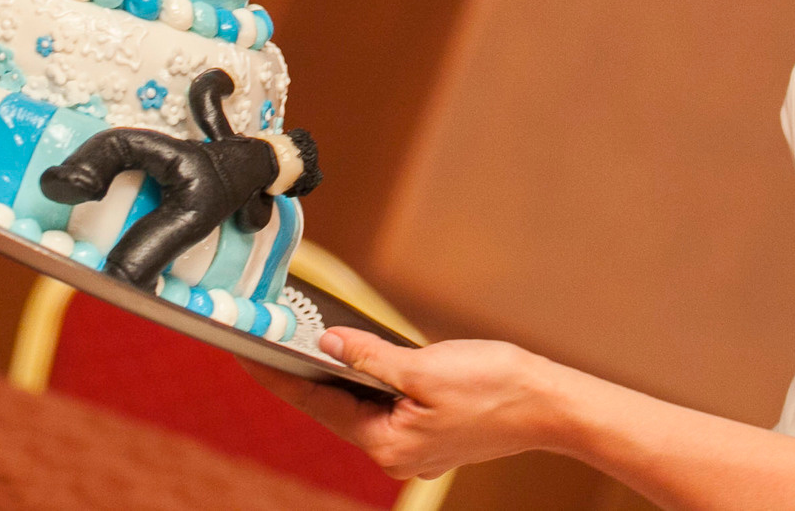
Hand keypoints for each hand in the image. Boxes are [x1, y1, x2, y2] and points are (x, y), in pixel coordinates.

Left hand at [244, 330, 570, 478]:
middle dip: (304, 375)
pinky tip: (360, 362)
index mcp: (387, 443)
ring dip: (339, 379)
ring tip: (305, 346)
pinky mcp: (429, 438)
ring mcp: (412, 449)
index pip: (317, 405)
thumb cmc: (497, 387)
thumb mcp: (426, 366)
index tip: (244, 354)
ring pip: (360, 408)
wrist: (549, 406)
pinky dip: (370, 386)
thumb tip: (326, 344)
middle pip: (335, 409)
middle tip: (267, 340)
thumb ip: (371, 357)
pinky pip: (386, 409)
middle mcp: (394, 454)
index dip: (278, 377)